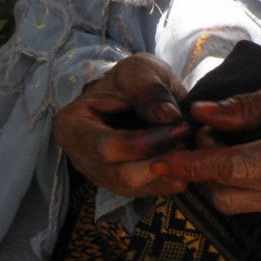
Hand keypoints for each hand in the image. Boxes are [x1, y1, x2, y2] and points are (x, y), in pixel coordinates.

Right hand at [53, 53, 191, 197]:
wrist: (134, 92)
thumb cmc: (131, 78)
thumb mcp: (138, 69)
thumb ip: (149, 89)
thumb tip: (168, 116)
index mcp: (72, 126)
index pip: (107, 147)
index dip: (146, 142)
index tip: (180, 126)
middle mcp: (80, 157)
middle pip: (122, 175)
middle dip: (161, 159)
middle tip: (188, 138)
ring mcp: (99, 175)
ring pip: (136, 188)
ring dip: (168, 170)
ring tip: (187, 144)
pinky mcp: (119, 184)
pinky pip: (145, 192)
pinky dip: (169, 178)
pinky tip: (184, 158)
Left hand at [149, 73, 260, 221]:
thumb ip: (248, 106)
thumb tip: (201, 114)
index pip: (243, 165)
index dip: (199, 163)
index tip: (164, 158)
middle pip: (230, 188)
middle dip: (202, 162)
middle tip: (204, 128)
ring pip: (235, 201)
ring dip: (215, 174)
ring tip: (222, 140)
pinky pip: (252, 203)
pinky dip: (235, 181)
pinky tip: (243, 155)